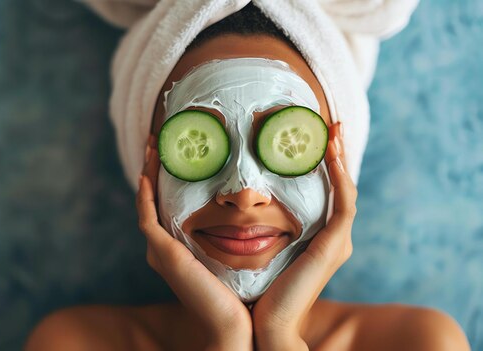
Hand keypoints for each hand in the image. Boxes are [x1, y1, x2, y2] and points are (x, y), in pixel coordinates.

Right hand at [136, 135, 252, 350]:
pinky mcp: (162, 254)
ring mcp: (160, 251)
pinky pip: (146, 217)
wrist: (238, 328)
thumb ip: (242, 235)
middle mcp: (166, 248)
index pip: (170, 205)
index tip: (181, 150)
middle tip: (160, 139)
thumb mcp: (243, 256)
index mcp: (182, 248)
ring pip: (146, 203)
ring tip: (153, 145)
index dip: (170, 177)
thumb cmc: (245, 295)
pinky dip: (144, 195)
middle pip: (153, 200)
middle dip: (156, 168)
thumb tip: (263, 211)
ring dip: (148, 173)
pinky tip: (148, 173)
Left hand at [251, 122, 357, 350]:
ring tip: (331, 129)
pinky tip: (328, 152)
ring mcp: (336, 242)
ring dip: (339, 158)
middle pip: (340, 187)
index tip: (312, 137)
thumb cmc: (253, 289)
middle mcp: (332, 239)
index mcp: (316, 240)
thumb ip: (251, 227)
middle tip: (329, 124)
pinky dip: (339, 176)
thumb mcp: (252, 249)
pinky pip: (343, 203)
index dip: (323, 164)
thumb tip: (228, 203)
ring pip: (346, 190)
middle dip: (335, 154)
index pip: (324, 193)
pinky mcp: (335, 246)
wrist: (261, 324)